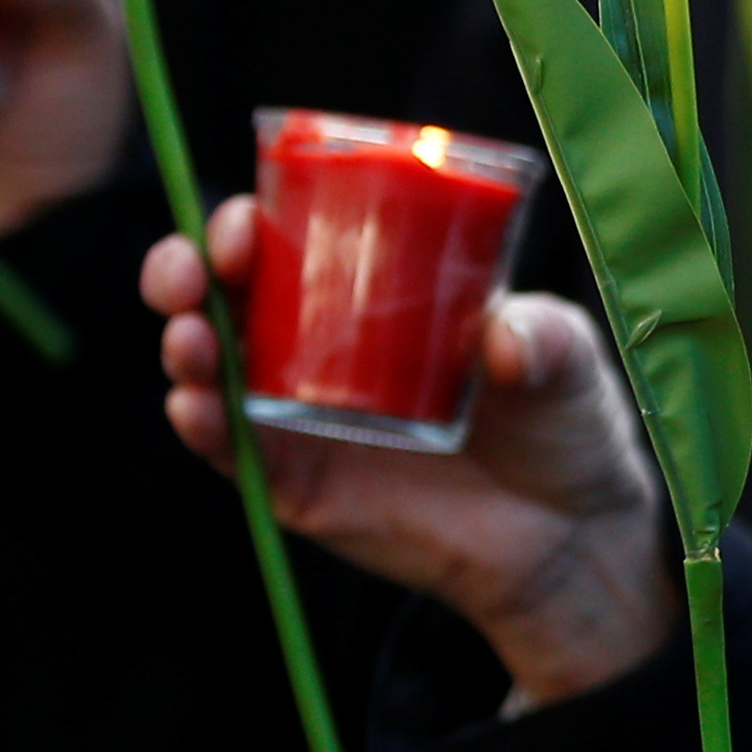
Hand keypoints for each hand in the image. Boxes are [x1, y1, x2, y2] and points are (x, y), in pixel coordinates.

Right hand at [150, 198, 673, 703]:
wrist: (567, 530)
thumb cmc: (561, 419)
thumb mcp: (567, 357)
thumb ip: (546, 336)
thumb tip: (505, 337)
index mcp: (371, 294)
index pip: (287, 242)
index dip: (250, 224)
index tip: (248, 220)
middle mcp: (319, 347)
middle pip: (224, 296)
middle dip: (186, 272)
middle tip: (193, 272)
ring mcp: (302, 416)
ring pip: (212, 370)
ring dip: (185, 346)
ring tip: (192, 338)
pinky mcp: (300, 483)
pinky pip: (234, 453)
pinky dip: (205, 427)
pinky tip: (198, 408)